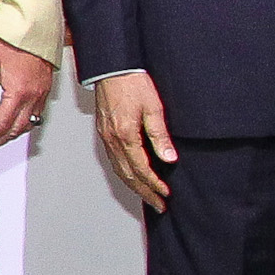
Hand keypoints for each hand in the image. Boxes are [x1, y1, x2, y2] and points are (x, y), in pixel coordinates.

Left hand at [0, 37, 53, 153]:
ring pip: (28, 125)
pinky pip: (37, 116)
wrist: (35, 33)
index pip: (1, 124)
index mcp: (18, 92)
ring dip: (12, 135)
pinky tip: (14, 124)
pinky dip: (24, 124)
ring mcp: (41, 96)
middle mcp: (32, 97)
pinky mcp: (45, 91)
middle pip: (16, 130)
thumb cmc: (13, 43)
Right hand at [93, 69, 176, 211]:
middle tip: (158, 205)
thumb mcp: (154, 108)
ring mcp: (106, 137)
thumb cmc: (133, 83)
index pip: (141, 169)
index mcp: (125, 135)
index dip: (155, 184)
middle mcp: (112, 140)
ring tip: (147, 196)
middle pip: (128, 175)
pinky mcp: (104, 133)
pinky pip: (113, 160)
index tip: (166, 194)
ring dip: (134, 186)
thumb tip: (169, 158)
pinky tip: (132, 176)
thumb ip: (160, 135)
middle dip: (144, 192)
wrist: (112, 68)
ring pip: (119, 170)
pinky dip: (124, 173)